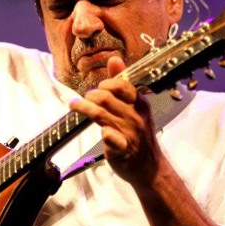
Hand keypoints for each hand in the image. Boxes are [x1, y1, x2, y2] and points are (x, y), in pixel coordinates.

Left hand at [70, 56, 162, 183]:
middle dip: (90, 96)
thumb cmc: (138, 135)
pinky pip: (110, 137)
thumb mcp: (134, 107)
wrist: (150, 167)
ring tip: (75, 107)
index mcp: (140, 103)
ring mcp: (129, 133)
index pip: (121, 85)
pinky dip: (104, 133)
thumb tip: (114, 59)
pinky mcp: (122, 149)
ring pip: (101, 114)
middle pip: (106, 98)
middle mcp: (135, 116)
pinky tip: (100, 132)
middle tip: (84, 100)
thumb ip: (122, 83)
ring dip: (83, 109)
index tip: (98, 89)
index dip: (105, 84)